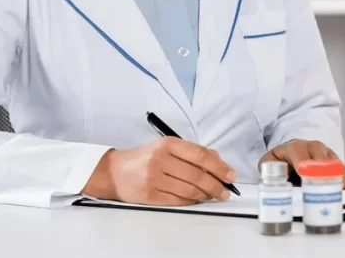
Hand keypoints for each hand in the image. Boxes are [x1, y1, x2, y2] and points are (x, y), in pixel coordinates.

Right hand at [83, 138, 237, 205]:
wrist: (114, 171)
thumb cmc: (144, 157)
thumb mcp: (167, 146)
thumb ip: (192, 151)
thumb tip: (217, 160)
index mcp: (167, 144)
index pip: (200, 155)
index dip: (219, 167)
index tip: (230, 174)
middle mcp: (160, 160)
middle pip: (197, 175)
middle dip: (216, 185)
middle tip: (226, 190)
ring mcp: (154, 179)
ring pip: (189, 190)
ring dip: (206, 194)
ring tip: (215, 195)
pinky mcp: (150, 195)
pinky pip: (178, 200)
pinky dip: (192, 200)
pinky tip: (198, 198)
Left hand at [260, 139, 344, 189]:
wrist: (290, 149)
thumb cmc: (280, 159)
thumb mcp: (268, 162)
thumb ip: (269, 169)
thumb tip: (274, 180)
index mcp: (295, 148)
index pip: (303, 160)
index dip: (309, 171)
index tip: (314, 181)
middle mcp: (312, 147)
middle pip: (322, 162)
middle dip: (329, 175)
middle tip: (337, 187)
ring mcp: (324, 151)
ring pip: (334, 164)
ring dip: (342, 176)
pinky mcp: (333, 158)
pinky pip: (341, 167)